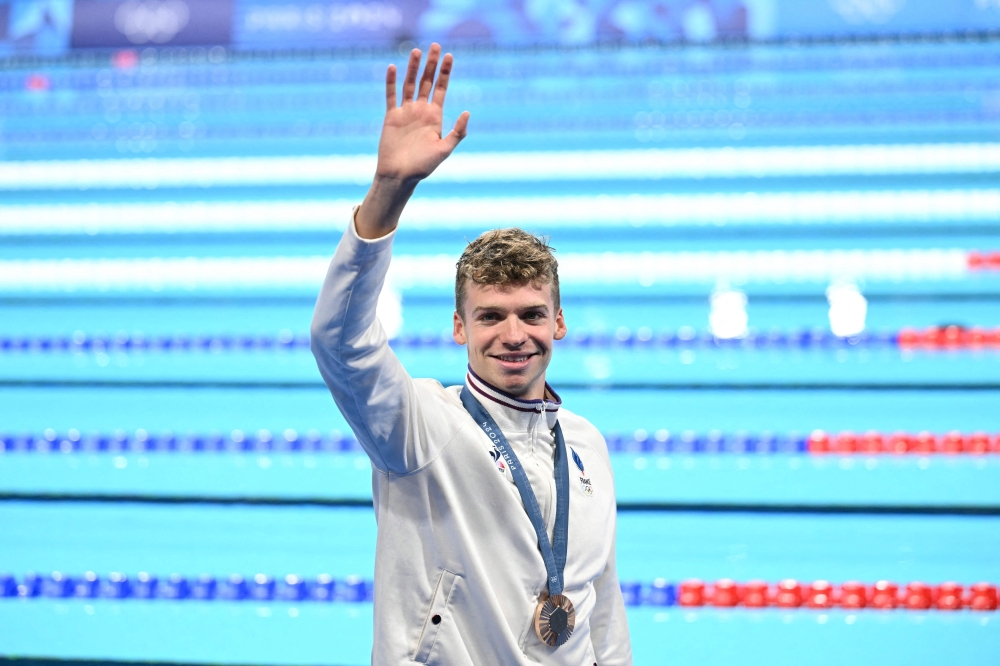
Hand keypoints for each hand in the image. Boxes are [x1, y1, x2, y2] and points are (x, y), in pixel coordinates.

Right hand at [377, 44, 469, 182]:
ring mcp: (406, 112)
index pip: (441, 89)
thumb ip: (457, 132)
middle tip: (435, 45)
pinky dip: (392, 82)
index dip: (446, 72)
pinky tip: (393, 67)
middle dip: (431, 64)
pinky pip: (391, 95)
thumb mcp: (444, 149)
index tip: (449, 56)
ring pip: (410, 84)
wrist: (400, 175)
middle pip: (427, 81)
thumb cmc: (423, 166)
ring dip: (413, 68)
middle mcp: (421, 111)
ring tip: (416, 51)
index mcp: (435, 117)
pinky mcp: (391, 117)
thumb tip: (467, 112)